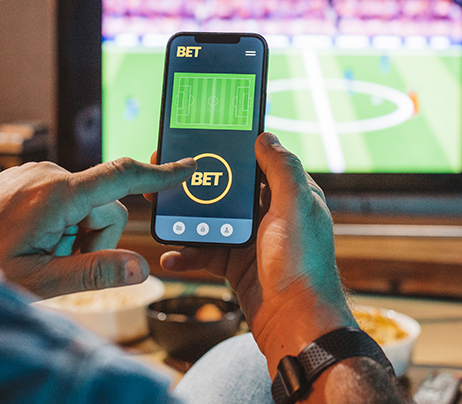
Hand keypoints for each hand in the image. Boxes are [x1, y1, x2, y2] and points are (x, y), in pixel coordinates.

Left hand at [0, 157, 195, 297]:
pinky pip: (63, 199)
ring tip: (36, 256)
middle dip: (95, 239)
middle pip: (106, 206)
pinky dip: (58, 225)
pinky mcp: (24, 178)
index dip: (160, 176)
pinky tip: (28, 244)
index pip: (122, 178)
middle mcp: (48, 174)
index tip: (189, 167)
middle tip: (56, 265)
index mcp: (57, 194)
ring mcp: (34, 173)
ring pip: (85, 205)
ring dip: (74, 235)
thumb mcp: (39, 282)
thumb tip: (140, 268)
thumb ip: (94, 273)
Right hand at [153, 133, 355, 370]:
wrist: (296, 325)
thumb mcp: (295, 206)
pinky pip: (206, 253)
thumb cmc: (301, 265)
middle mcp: (273, 215)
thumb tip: (265, 137)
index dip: (231, 150)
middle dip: (198, 183)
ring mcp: (253, 241)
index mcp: (290, 196)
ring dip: (186, 218)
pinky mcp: (238, 266)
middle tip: (165, 174)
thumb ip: (282, 169)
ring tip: (159, 212)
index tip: (201, 139)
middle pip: (229, 190)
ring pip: (212, 220)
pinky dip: (187, 254)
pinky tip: (171, 256)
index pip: (258, 163)